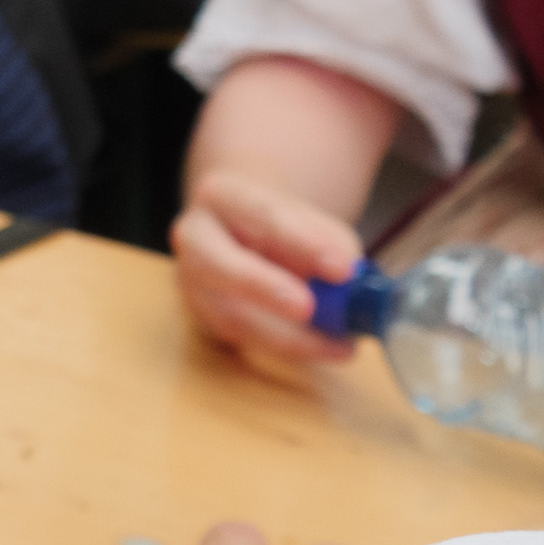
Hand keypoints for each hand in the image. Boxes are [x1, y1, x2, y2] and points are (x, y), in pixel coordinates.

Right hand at [173, 168, 361, 372]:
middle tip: (307, 308)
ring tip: (339, 344)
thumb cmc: (287, 229)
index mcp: (223, 196)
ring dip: (289, 336)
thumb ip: (334, 250)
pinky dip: (286, 349)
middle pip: (217, 263)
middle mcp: (195, 235)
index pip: (260, 214)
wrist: (250, 237)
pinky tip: (323, 348)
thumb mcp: (317, 225)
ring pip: (230, 314)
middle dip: (263, 287)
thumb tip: (352, 288)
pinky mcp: (203, 318)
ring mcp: (192, 281)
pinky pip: (241, 341)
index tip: (343, 269)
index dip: (302, 242)